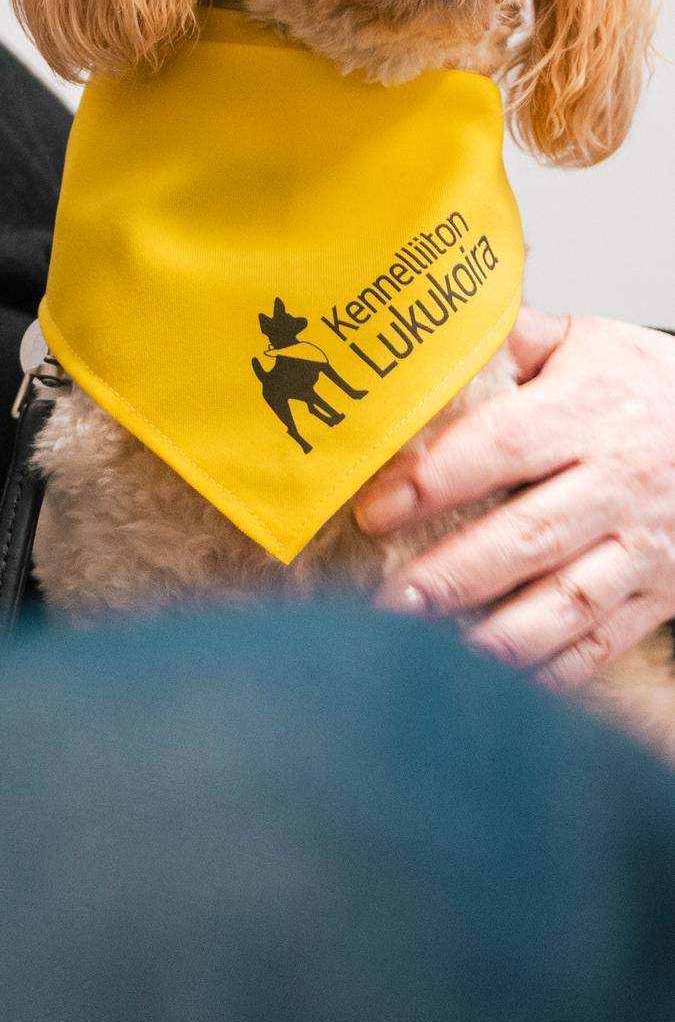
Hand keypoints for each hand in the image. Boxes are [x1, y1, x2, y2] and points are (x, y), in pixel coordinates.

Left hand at [354, 310, 674, 689]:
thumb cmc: (643, 385)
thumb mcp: (583, 343)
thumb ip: (506, 341)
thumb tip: (422, 341)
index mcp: (588, 411)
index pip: (501, 447)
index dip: (434, 482)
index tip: (375, 509)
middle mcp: (618, 481)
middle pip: (528, 536)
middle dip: (453, 575)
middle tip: (388, 602)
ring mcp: (644, 544)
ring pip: (568, 599)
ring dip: (499, 634)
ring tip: (435, 654)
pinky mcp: (660, 592)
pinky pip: (605, 639)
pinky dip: (555, 667)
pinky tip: (503, 681)